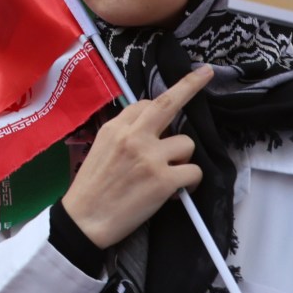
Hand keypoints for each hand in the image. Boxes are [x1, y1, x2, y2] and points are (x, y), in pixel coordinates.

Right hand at [62, 66, 211, 248]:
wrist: (85, 219)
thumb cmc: (91, 186)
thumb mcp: (100, 149)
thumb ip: (124, 134)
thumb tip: (150, 130)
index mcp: (115, 127)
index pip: (145, 104)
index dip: (160, 109)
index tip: (173, 97)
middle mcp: (133, 136)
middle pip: (168, 103)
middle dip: (190, 85)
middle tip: (206, 72)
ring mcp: (150, 157)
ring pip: (187, 144)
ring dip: (183, 159)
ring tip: (168, 175)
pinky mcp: (164, 180)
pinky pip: (194, 171)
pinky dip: (190, 182)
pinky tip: (175, 191)